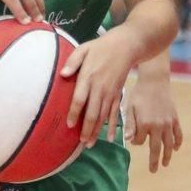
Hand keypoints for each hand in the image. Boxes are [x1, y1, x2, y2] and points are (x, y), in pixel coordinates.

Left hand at [62, 27, 137, 147]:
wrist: (127, 46)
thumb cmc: (101, 47)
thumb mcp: (84, 49)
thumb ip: (72, 61)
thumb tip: (63, 74)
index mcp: (89, 78)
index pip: (80, 99)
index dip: (74, 113)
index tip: (69, 125)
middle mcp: (100, 88)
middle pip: (92, 113)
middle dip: (87, 129)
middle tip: (81, 143)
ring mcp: (111, 93)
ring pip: (103, 116)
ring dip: (97, 131)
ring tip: (90, 144)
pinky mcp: (118, 95)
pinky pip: (115, 113)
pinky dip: (112, 126)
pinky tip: (109, 137)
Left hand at [125, 78, 183, 171]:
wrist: (155, 81)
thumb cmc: (139, 94)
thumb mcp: (130, 108)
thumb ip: (130, 125)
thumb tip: (129, 141)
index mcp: (145, 124)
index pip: (140, 141)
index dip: (136, 141)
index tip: (135, 137)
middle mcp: (158, 126)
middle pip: (157, 148)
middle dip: (155, 161)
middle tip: (154, 171)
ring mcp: (168, 123)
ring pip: (169, 144)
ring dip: (168, 155)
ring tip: (165, 164)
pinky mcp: (175, 119)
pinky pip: (178, 134)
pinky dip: (178, 142)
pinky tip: (175, 148)